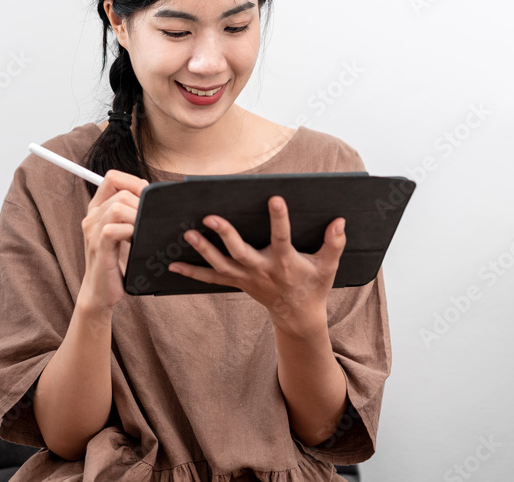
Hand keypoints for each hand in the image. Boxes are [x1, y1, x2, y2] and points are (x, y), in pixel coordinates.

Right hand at [79, 169, 148, 311]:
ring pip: (117, 207)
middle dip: (141, 204)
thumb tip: (149, 190)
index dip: (133, 182)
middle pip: (120, 192)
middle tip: (148, 221)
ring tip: (141, 232)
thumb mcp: (123, 231)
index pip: (112, 178)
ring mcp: (93, 232)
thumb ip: (130, 211)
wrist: (100, 291)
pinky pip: (112, 229)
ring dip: (137, 217)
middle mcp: (92, 217)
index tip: (146, 197)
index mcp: (98, 209)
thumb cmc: (116, 261)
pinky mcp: (99, 248)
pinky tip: (135, 241)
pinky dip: (130, 231)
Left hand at [168, 196, 345, 333]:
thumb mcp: (328, 267)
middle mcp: (262, 270)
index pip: (282, 237)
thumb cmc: (313, 286)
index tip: (275, 197)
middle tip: (210, 217)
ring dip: (203, 251)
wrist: (297, 316)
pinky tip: (173, 265)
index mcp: (285, 263)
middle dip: (225, 235)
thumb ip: (334, 244)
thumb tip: (340, 221)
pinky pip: (210, 279)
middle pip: (240, 252)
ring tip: (187, 234)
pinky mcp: (236, 282)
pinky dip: (191, 273)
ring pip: (221, 265)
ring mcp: (246, 278)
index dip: (279, 218)